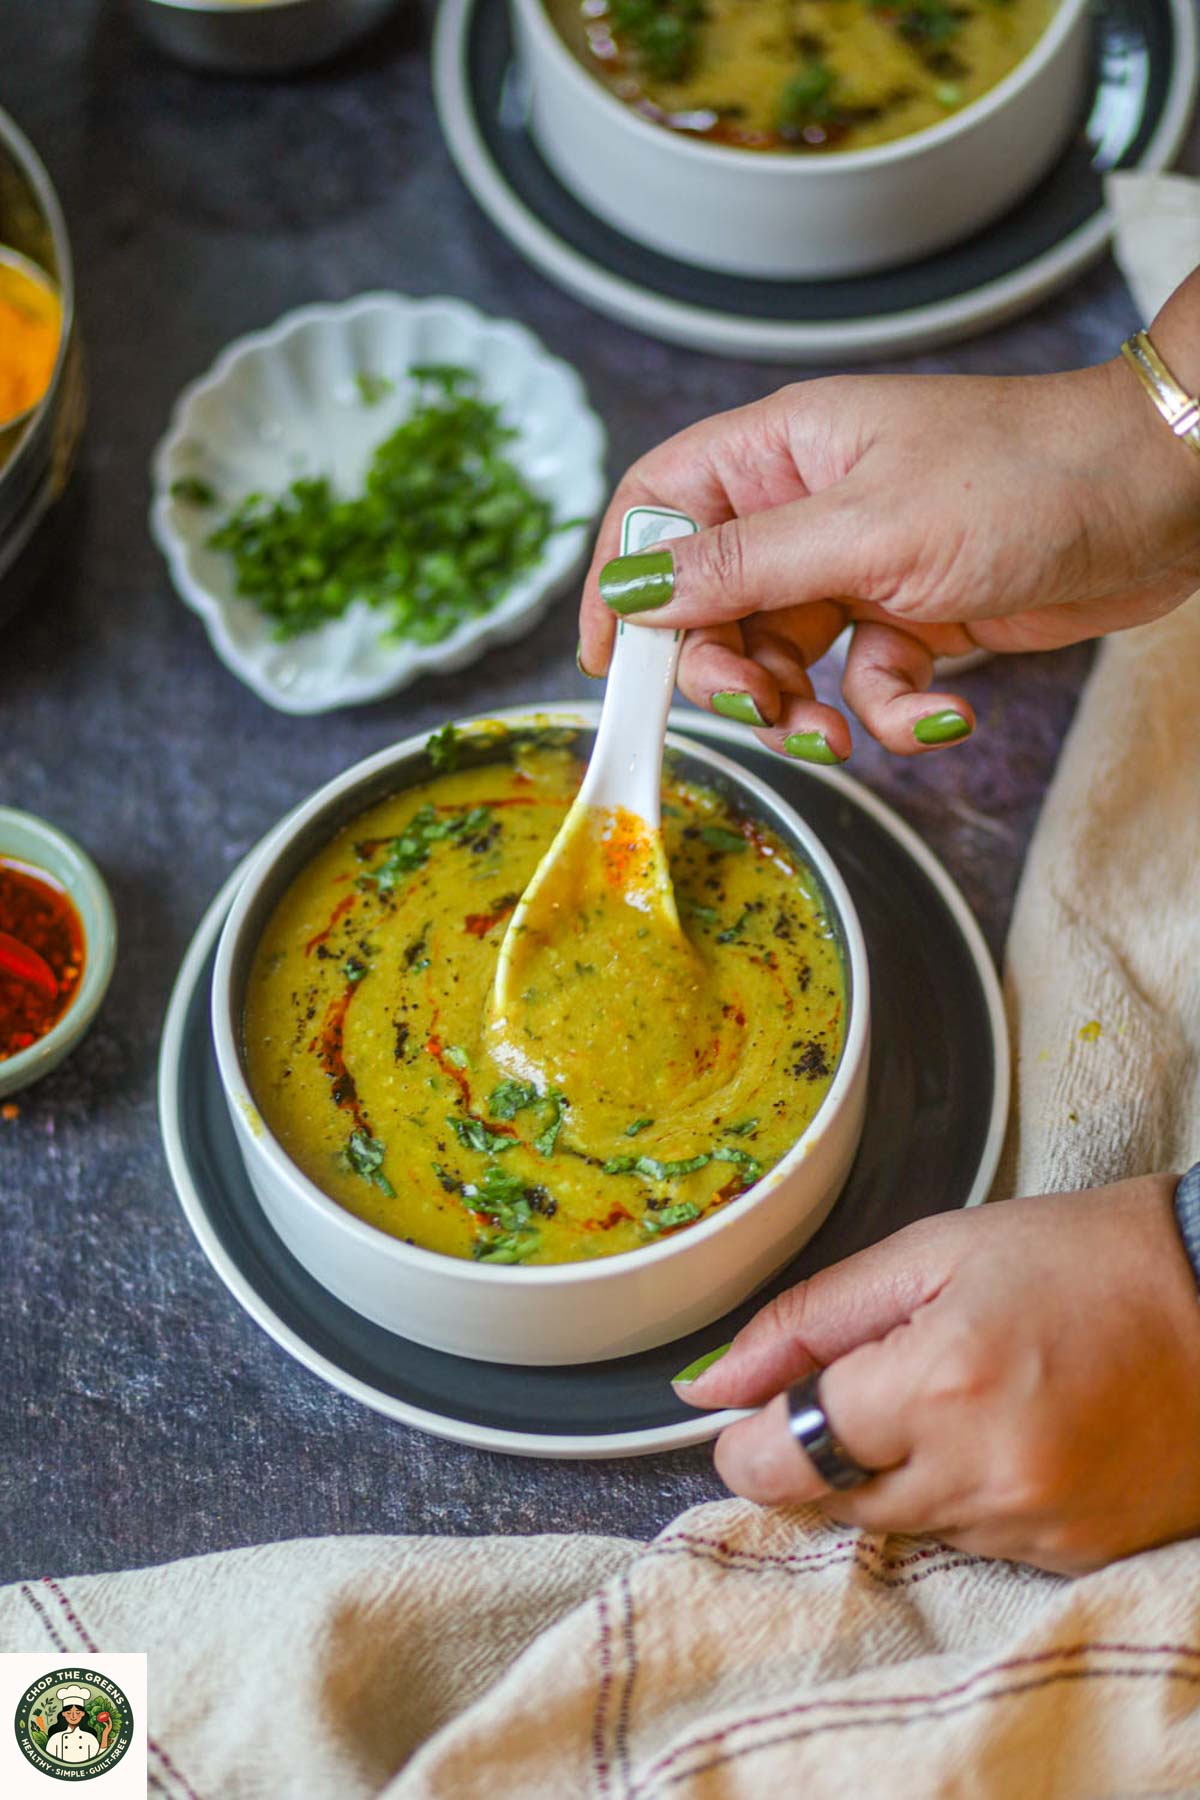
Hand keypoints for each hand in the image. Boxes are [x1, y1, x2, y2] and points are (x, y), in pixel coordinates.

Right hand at [579, 317, 1199, 760]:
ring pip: (784, 656)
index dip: (622, 580)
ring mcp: (859, 564)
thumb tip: (636, 589)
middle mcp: (808, 507)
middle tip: (757, 707)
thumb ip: (745, 567)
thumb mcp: (867, 527)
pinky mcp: (912, 616)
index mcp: (780, 452)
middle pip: (711, 603)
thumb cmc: (1026, 475)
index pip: (658, 508)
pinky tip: (940, 713)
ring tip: (838, 735)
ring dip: (802, 710)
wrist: (1162, 498)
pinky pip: (866, 682)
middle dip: (725, 669)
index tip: (607, 660)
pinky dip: (893, 712)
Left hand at [676, 1178, 1199, 1572]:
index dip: (750, 1435)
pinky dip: (956, 1497)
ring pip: (893, 1529)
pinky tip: (999, 1432)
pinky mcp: (1068, 1558)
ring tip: (952, 1393)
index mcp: (938, 1381)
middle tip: (871, 1379)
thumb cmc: (1080, 1259)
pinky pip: (964, 1544)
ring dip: (890, 1473)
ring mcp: (1029, 1526)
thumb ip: (808, 1319)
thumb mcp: (931, 1252)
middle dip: (821, 1447)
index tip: (757, 1408)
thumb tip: (710, 1382)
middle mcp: (980, 1473)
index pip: (779, 1457)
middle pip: (827, 1502)